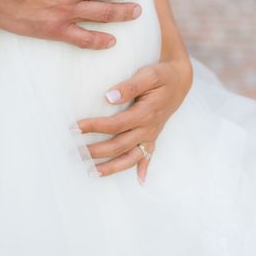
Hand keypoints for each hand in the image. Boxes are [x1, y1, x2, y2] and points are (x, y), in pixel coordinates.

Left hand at [77, 57, 192, 181]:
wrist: (180, 79)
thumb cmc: (161, 75)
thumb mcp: (148, 75)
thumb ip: (130, 86)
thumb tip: (108, 96)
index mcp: (145, 114)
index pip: (115, 125)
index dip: (94, 127)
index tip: (75, 127)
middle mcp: (149, 128)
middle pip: (119, 145)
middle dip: (96, 151)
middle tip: (75, 152)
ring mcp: (151, 135)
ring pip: (131, 157)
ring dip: (112, 167)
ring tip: (92, 172)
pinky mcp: (154, 136)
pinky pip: (148, 156)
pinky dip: (144, 169)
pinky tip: (139, 181)